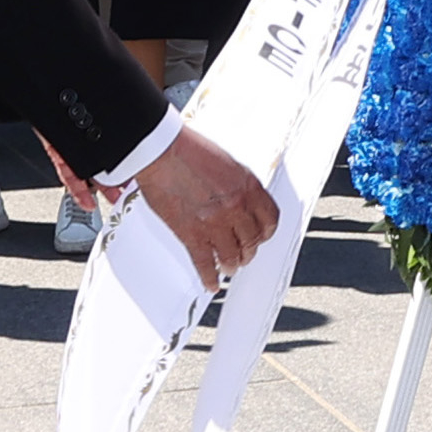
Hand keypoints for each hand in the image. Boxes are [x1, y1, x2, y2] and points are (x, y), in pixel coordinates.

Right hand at [131, 125, 277, 284]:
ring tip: (229, 267)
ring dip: (232, 265)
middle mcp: (236, 207)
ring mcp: (215, 223)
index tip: (261, 235)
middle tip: (244, 254)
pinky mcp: (192, 234)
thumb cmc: (188, 149)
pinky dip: (209, 277)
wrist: (161, 151)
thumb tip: (238, 200)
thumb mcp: (226, 162)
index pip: (270, 219)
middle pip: (252, 241)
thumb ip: (236, 185)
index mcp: (247, 186)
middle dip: (248, 250)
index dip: (265, 232)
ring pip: (232, 256)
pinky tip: (211, 282)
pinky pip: (205, 263)